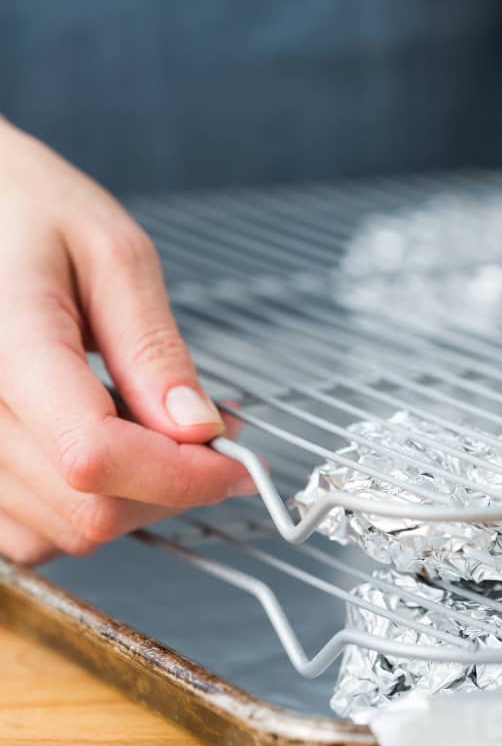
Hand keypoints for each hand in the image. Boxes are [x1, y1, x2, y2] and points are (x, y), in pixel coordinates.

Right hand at [0, 119, 255, 563]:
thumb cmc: (29, 212)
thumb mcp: (112, 254)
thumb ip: (154, 349)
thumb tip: (199, 430)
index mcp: (4, 344)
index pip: (94, 456)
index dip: (180, 476)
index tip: (235, 463)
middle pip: (85, 509)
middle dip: (169, 489)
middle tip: (208, 444)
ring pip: (58, 533)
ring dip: (129, 502)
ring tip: (151, 436)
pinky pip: (23, 534)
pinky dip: (79, 510)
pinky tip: (102, 456)